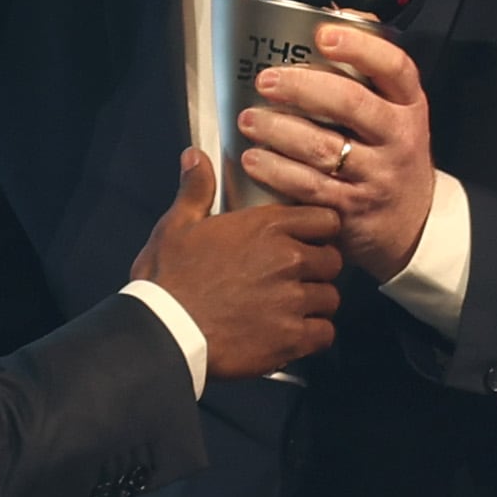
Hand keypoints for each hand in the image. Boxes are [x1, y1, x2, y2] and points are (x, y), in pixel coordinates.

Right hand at [129, 150, 342, 379]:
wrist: (163, 333)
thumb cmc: (168, 280)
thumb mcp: (176, 226)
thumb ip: (196, 189)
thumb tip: (195, 158)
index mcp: (266, 227)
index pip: (326, 220)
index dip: (319, 231)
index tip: (307, 241)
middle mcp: (287, 260)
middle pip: (333, 260)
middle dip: (318, 269)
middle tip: (294, 278)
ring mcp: (293, 301)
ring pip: (329, 298)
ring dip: (314, 305)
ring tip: (289, 309)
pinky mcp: (292, 338)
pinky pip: (324, 334)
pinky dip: (312, 336)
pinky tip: (290, 335)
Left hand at [239, 24, 435, 281]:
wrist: (411, 223)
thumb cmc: (391, 153)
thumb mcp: (396, 111)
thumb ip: (369, 70)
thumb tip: (335, 15)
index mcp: (409, 106)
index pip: (395, 68)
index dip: (360, 48)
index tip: (323, 34)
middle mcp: (398, 139)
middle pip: (352, 104)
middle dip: (303, 88)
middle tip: (266, 81)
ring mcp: (376, 176)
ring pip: (324, 148)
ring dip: (279, 131)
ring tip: (249, 120)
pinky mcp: (352, 209)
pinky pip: (309, 187)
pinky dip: (277, 171)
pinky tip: (255, 158)